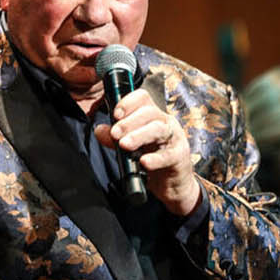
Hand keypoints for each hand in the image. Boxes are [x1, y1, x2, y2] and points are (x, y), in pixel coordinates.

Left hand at [94, 88, 200, 216]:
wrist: (172, 180)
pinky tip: (144, 162)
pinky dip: (155, 158)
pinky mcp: (179, 157)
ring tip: (124, 145)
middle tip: (114, 134)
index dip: (128, 102)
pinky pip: (169, 155)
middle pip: (149, 112)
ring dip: (139, 135)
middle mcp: (164, 122)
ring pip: (159, 129)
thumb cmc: (152, 155)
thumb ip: (114, 137)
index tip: (115, 114)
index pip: (142, 98)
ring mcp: (174, 138)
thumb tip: (99, 130)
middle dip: (129, 122)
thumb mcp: (130, 144)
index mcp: (152, 114)